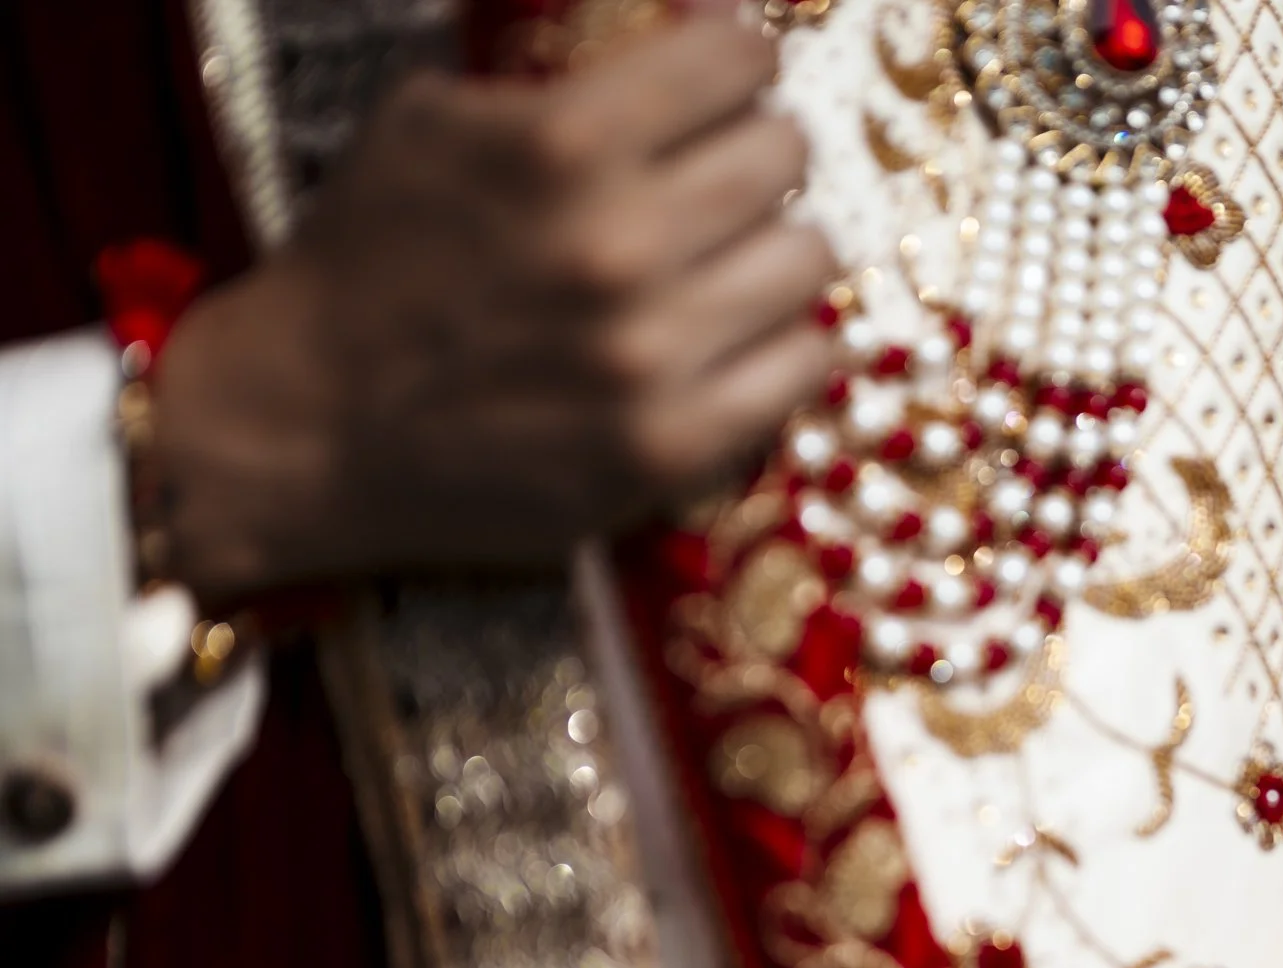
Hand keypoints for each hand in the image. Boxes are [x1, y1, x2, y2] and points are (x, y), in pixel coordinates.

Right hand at [149, 13, 836, 597]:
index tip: (724, 90)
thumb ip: (574, 67)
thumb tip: (725, 18)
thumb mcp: (436, 118)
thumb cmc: (375, 260)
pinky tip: (744, 342)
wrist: (308, 425)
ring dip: (775, 253)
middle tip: (720, 185)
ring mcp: (650, 353)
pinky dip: (788, 346)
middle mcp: (616, 242)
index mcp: (561, 141)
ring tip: (728, 268)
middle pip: (786, 155)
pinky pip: (807, 365)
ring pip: (811, 259)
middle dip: (756, 156)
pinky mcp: (670, 445)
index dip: (737, 66)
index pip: (740, 60)